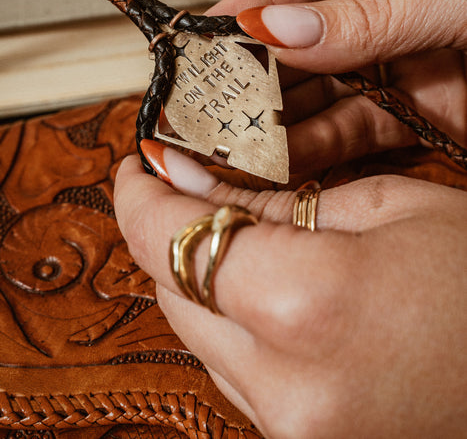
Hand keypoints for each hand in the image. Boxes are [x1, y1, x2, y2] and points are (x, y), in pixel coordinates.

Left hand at [114, 147, 466, 438]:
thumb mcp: (388, 206)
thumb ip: (276, 199)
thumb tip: (196, 183)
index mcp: (306, 304)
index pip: (169, 241)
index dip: (140, 195)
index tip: (139, 163)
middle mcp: (284, 385)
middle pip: (172, 290)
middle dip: (172, 231)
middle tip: (194, 186)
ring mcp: (290, 428)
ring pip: (196, 334)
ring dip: (203, 278)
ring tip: (243, 234)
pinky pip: (233, 370)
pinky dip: (234, 323)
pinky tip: (270, 290)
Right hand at [210, 0, 466, 171]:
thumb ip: (374, 15)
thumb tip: (281, 29)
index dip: (260, 1)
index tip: (210, 30)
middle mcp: (397, 3)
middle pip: (306, 36)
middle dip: (253, 69)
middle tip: (204, 94)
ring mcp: (403, 61)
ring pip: (320, 92)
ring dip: (272, 118)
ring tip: (226, 135)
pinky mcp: (416, 116)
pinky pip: (352, 133)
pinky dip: (311, 151)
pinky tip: (274, 159)